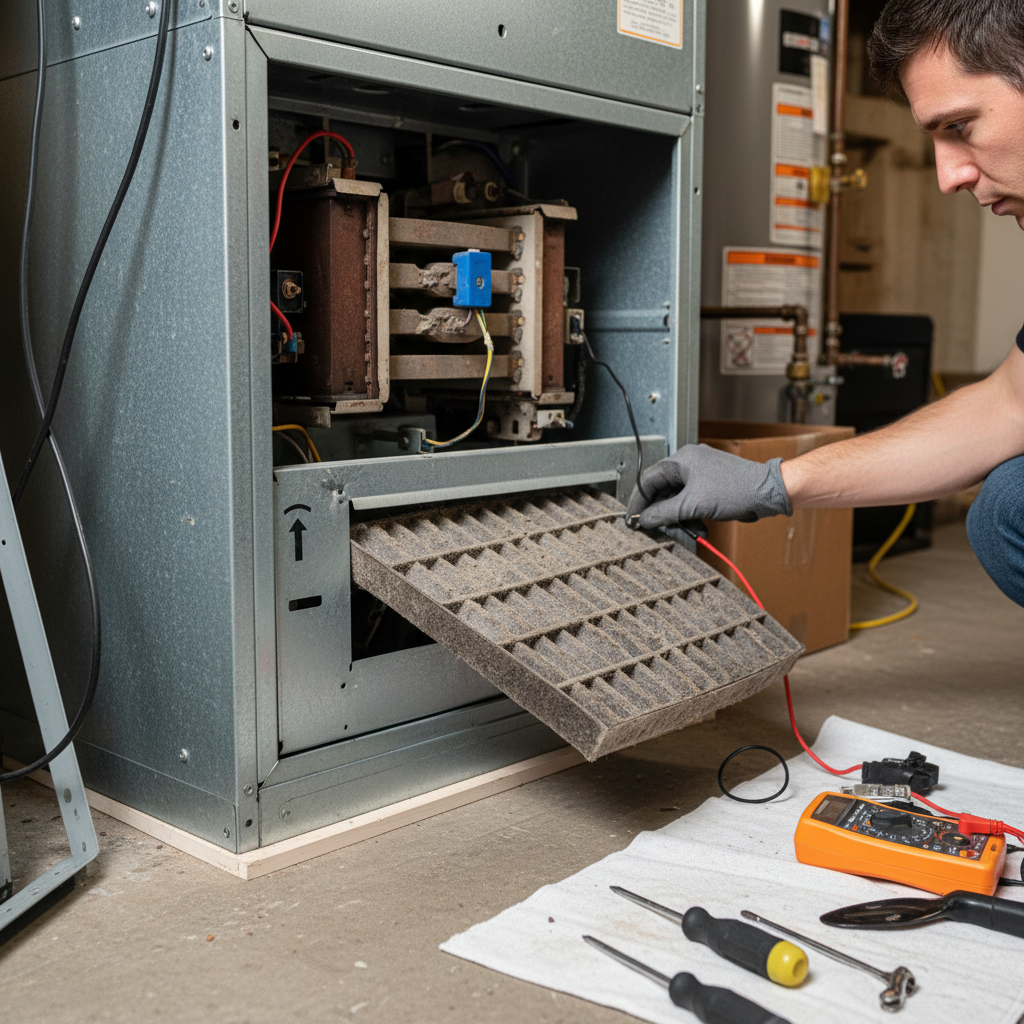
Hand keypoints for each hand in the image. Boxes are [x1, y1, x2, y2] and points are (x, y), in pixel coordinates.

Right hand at [626, 444, 792, 528]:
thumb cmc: (736, 489)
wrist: (767, 493)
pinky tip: (698, 526)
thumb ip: (663, 513)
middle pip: (662, 490)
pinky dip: (691, 515)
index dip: (638, 501)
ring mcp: (701, 474)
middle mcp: (689, 463)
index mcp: (681, 459)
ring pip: (677, 498)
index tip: (633, 518)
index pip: (648, 479)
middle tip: (657, 528)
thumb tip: (644, 519)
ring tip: (684, 529)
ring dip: (679, 517)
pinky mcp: (711, 486)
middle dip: (661, 512)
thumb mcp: (692, 505)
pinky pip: (691, 501)